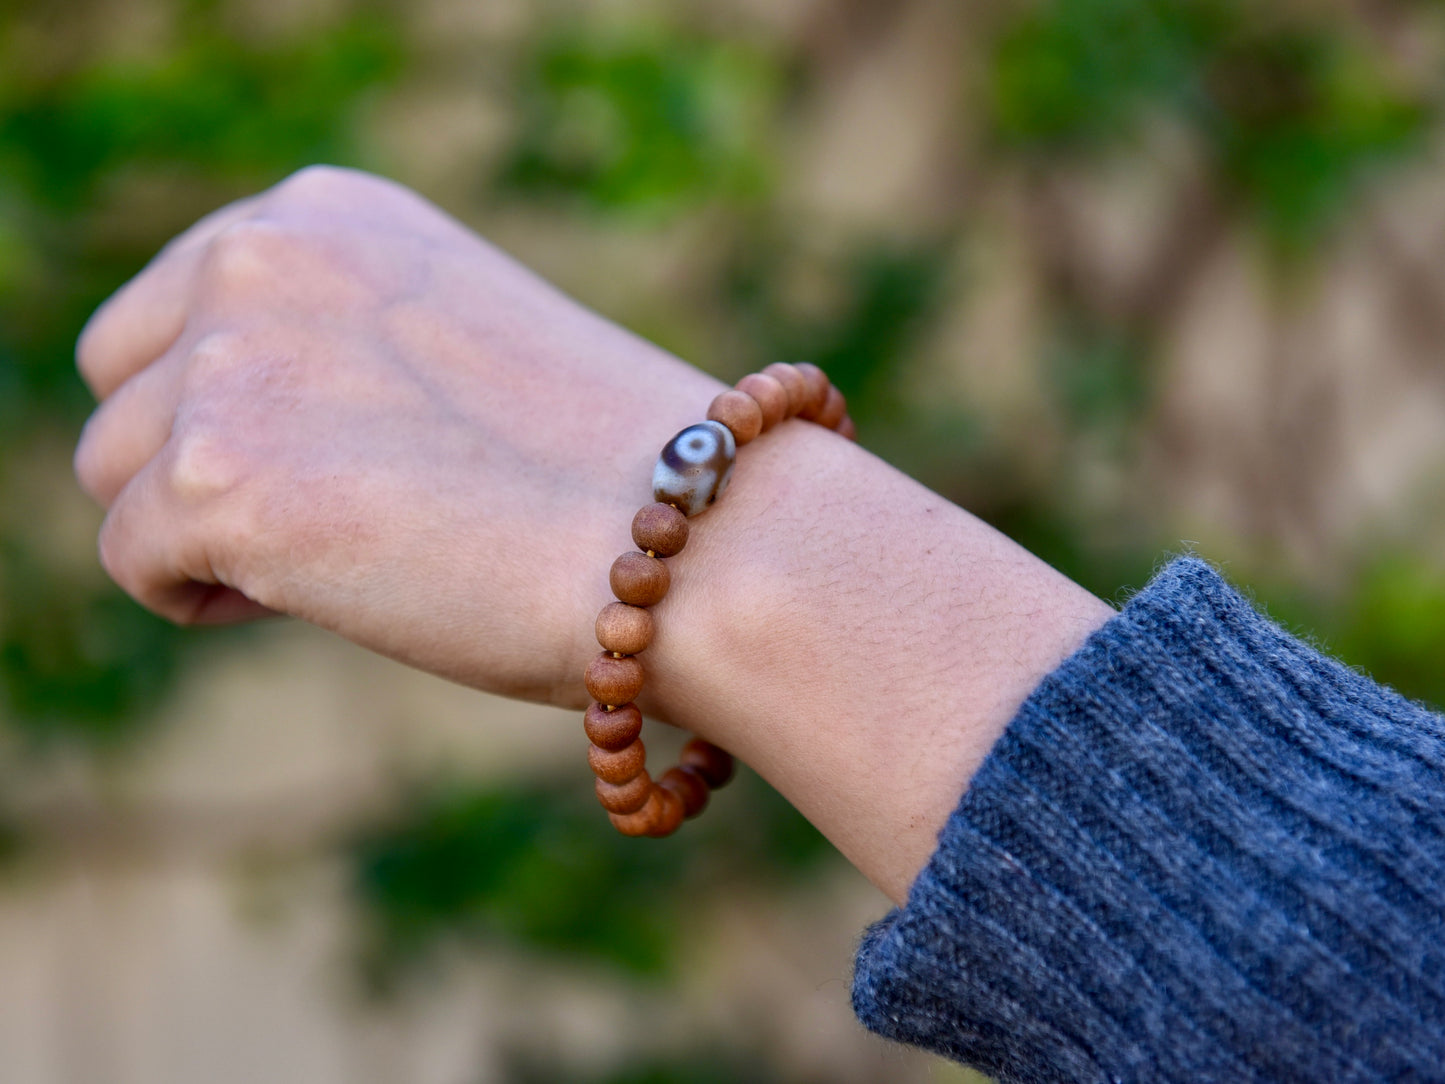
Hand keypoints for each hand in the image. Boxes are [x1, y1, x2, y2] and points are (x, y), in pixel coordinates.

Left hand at [75, 166, 1112, 900]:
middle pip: (124, 393)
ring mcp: (230, 363)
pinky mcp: (219, 481)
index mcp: (325, 211)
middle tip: (341, 519)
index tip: (329, 461)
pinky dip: (204, 599)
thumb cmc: (606, 469)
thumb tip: (215, 424)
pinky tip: (327, 593)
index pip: (172, 312)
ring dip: (208, 532)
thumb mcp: (446, 346)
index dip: (234, 408)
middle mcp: (258, 256)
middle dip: (204, 469)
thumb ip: (330, 345)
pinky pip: (134, 563)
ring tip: (352, 555)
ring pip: (116, 478)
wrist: (694, 537)